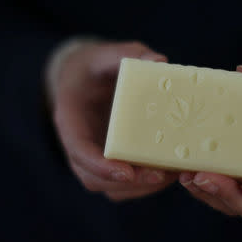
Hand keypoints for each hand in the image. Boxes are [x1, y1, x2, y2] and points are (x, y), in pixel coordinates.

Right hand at [47, 41, 177, 200]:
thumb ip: (129, 54)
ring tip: (170, 175)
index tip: (127, 173)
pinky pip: (120, 184)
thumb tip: (160, 61)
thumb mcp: (106, 54)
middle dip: (127, 182)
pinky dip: (142, 185)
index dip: (100, 165)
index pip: (78, 149)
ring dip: (139, 187)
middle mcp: (78, 143)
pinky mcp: (107, 160)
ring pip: (108, 187)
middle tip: (161, 174)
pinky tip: (168, 173)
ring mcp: (91, 155)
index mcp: (71, 118)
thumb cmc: (94, 66)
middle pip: (92, 178)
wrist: (84, 79)